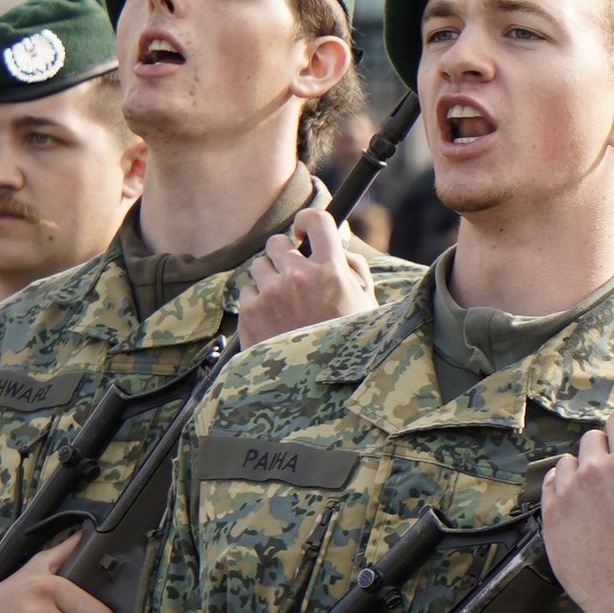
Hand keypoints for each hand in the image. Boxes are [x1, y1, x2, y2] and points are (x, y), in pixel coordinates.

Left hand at [233, 205, 374, 346]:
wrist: (321, 392)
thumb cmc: (350, 347)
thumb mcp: (367, 306)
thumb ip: (354, 270)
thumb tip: (336, 248)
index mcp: (333, 271)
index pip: (317, 220)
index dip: (307, 220)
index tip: (304, 233)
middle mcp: (300, 276)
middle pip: (277, 243)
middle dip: (284, 257)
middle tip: (293, 278)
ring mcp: (272, 293)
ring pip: (258, 266)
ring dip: (268, 280)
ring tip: (284, 307)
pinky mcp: (250, 312)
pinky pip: (246, 292)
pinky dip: (257, 304)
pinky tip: (273, 324)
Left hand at [542, 413, 613, 612]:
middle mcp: (595, 472)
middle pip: (593, 437)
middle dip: (605, 447)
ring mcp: (569, 492)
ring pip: (569, 460)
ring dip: (582, 467)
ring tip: (595, 486)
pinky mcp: (552, 514)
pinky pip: (551, 484)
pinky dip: (562, 487)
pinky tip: (576, 498)